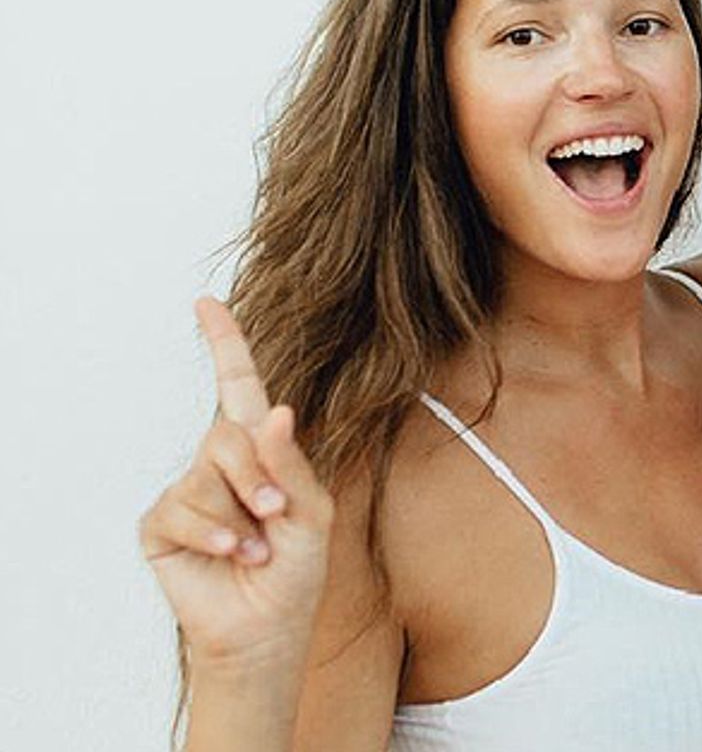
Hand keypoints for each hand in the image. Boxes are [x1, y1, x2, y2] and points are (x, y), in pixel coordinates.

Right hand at [138, 298, 334, 673]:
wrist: (267, 628)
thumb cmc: (295, 571)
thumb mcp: (312, 513)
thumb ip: (292, 464)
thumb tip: (276, 410)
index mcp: (261, 451)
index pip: (239, 387)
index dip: (225, 343)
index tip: (208, 302)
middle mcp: (220, 464)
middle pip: (228, 435)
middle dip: (257, 477)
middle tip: (276, 515)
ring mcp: (187, 491)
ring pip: (206, 476)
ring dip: (240, 515)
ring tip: (256, 548)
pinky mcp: (161, 524)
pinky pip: (182, 510)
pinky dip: (214, 533)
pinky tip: (231, 554)